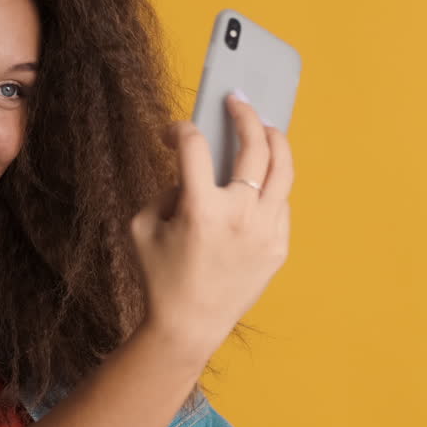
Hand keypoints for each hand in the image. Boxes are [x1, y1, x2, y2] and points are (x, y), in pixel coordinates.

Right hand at [129, 90, 293, 363]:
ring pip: (283, 170)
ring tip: (267, 127)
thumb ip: (166, 191)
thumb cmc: (159, 278)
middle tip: (237, 100)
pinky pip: (280, 204)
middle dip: (244, 114)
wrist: (188, 326)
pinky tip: (260, 180)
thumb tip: (191, 171)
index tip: (173, 133)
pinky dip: (271, 186)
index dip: (180, 130)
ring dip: (275, 140)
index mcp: (200, 208)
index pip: (195, 146)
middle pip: (254, 145)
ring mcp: (265, 231)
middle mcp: (239, 215)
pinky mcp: (278, 247)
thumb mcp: (142, 228)